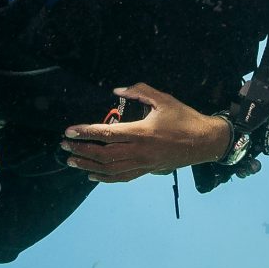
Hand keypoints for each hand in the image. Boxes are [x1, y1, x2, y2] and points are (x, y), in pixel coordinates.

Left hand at [60, 83, 232, 182]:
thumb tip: (118, 89)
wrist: (204, 142)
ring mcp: (143, 164)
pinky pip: (122, 177)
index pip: (106, 134)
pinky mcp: (147, 170)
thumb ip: (139, 91)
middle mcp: (139, 152)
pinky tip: (92, 176)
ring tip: (71, 161)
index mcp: (141, 133)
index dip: (85, 133)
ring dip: (87, 166)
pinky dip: (105, 178)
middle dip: (80, 150)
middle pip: (103, 155)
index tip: (69, 131)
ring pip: (109, 169)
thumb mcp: (163, 99)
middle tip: (64, 146)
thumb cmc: (184, 118)